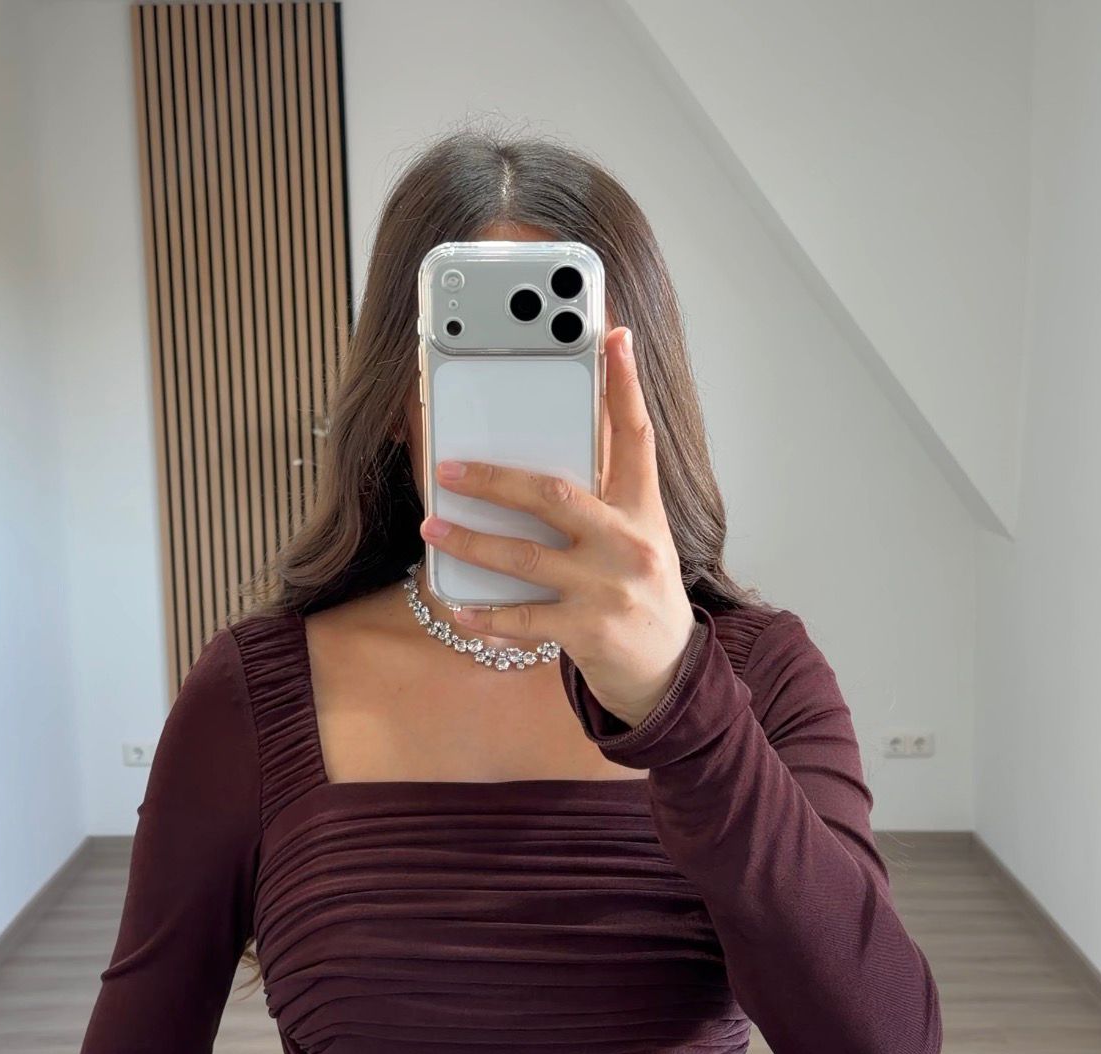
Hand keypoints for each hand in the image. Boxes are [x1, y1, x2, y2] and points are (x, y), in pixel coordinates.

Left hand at [419, 325, 696, 728]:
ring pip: (526, 557)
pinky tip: (458, 607)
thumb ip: (601, 497)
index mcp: (642, 510)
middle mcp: (629, 543)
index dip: (624, 385)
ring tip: (433, 527)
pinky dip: (486, 614)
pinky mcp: (588, 631)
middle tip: (448, 468)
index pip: (635, 437)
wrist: (668, 671)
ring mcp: (607, 589)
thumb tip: (541, 461)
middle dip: (495, 480)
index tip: (612, 335)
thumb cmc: (639, 593)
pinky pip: (524, 619)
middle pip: (555, 495)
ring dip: (472, 543)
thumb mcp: (637, 537)